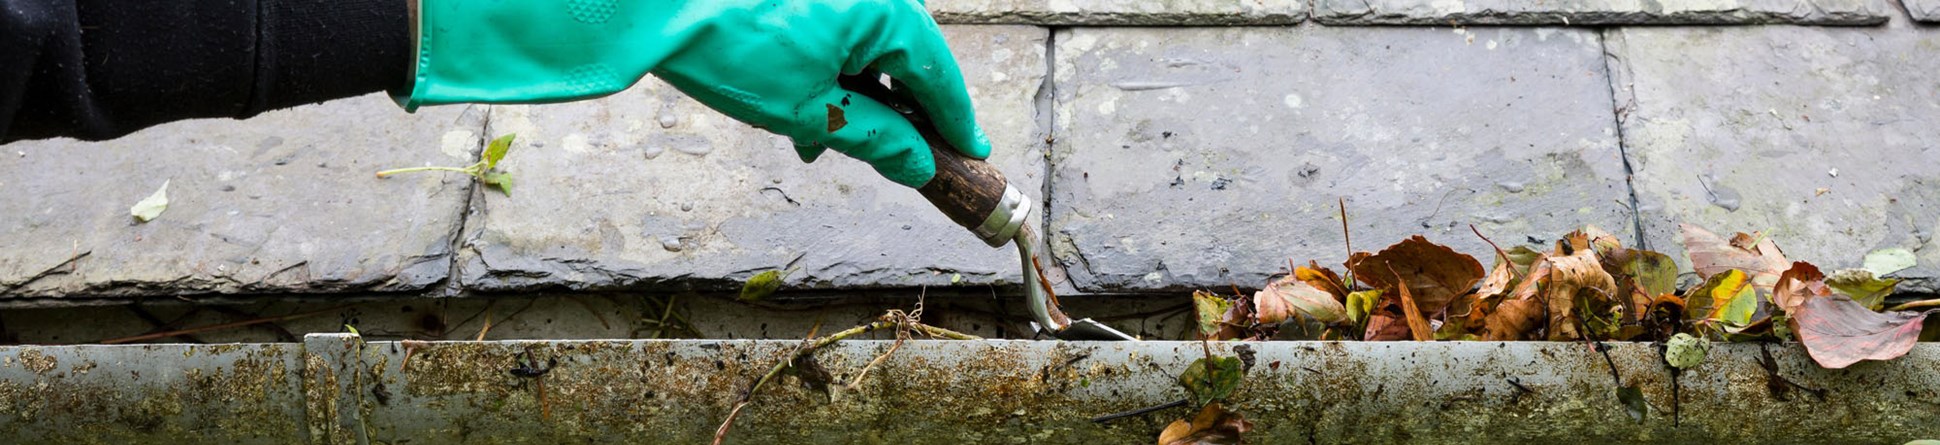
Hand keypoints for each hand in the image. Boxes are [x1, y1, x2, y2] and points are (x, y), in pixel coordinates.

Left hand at [405, 0, 989, 187]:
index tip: (970, 157)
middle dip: (894, 113)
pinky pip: (838, 22)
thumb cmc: (730, 45)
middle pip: (905, 57)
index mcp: (889, 10)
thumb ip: (877, 139)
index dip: (956, 124)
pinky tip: (798, 99)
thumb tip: (919, 165)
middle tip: (891, 160)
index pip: (941, 77)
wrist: (651, 0)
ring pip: (867, 42)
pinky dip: (828, 61)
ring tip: (818, 136)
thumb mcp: (810, 110)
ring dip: (854, 91)